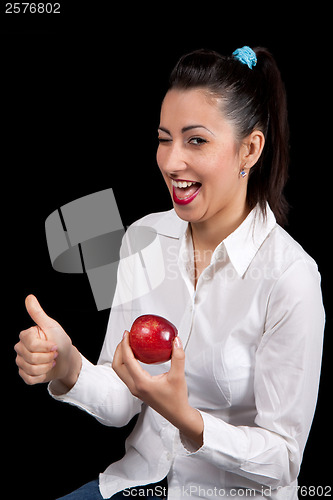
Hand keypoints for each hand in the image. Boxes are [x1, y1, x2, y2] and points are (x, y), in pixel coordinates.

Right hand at [14, 295, 80, 386]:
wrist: (67, 360)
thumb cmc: (60, 341)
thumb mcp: (51, 326)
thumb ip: (38, 314)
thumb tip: (29, 297)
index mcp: (26, 336)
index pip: (31, 345)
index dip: (45, 347)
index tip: (55, 345)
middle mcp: (20, 348)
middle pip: (30, 358)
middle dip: (47, 357)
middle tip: (54, 354)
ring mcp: (21, 361)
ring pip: (30, 369)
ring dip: (46, 367)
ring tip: (51, 362)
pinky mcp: (24, 374)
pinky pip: (29, 379)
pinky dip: (41, 376)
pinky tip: (46, 370)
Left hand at [112, 331, 202, 445]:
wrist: (177, 414)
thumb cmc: (177, 398)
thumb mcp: (179, 376)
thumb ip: (178, 357)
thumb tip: (176, 341)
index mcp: (142, 383)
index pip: (128, 361)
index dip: (125, 345)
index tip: (127, 334)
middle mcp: (135, 387)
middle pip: (117, 366)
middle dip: (119, 350)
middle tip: (126, 338)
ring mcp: (135, 389)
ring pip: (120, 370)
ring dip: (121, 356)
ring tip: (129, 344)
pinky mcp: (137, 390)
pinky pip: (126, 373)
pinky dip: (127, 362)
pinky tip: (136, 355)